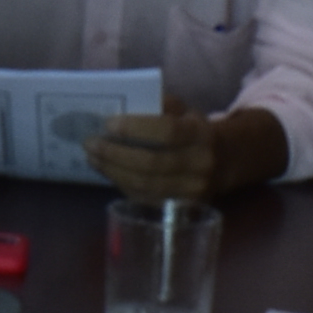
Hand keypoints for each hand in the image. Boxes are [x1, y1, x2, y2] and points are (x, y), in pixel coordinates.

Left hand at [83, 112, 214, 201]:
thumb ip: (158, 105)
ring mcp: (191, 190)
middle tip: (90, 143)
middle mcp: (200, 164)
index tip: (108, 124)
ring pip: (145, 184)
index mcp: (201, 134)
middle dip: (115, 153)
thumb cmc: (192, 130)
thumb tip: (120, 107)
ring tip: (92, 158)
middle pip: (151, 163)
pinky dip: (121, 184)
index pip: (167, 132)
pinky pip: (144, 197)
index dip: (135, 129)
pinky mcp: (180, 207)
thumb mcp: (183, 110)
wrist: (223, 162)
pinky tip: (107, 171)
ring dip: (112, 171)